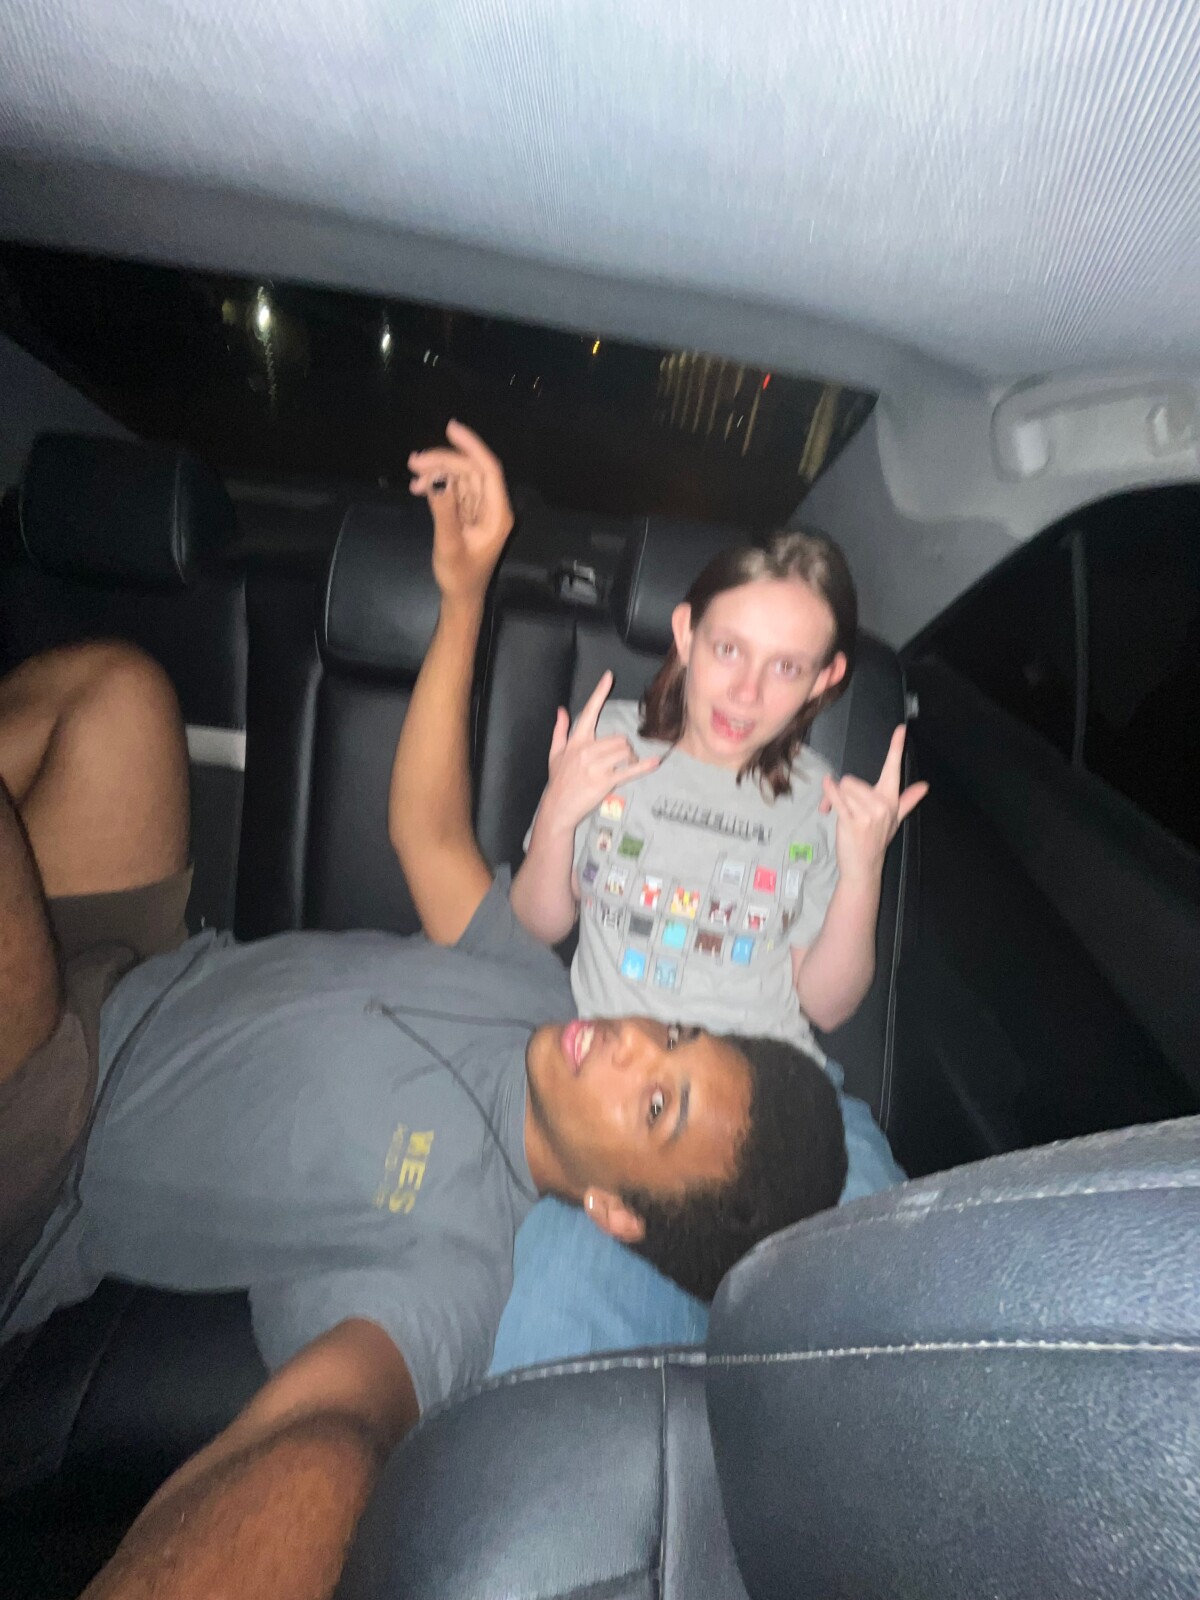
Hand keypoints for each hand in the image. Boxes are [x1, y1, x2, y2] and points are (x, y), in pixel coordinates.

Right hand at [408, 421, 513, 602]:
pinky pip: (455, 490)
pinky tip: (419, 488)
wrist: (460, 598)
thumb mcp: (449, 545)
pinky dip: (438, 485)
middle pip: (470, 471)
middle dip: (444, 461)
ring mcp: (479, 510)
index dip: (471, 446)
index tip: (450, 428)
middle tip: (414, 462)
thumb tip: (437, 480)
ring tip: (412, 476)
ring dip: (437, 472)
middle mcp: (491, 507)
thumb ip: (444, 512)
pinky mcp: (467, 514)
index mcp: (497, 514)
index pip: (488, 470)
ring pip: (461, 478)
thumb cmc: (459, 577)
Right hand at [538, 672, 659, 835]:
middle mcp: (586, 750)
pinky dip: (643, 767)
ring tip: (625, 766)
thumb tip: (561, 710)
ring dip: (630, 758)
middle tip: (621, 759)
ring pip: (624, 751)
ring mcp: (596, 766)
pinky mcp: (605, 781)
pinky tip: (654, 763)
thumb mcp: (555, 753)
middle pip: (619, 737)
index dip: (599, 693)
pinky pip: (628, 770)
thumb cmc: (558, 780)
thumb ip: (559, 730)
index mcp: (576, 741)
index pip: (589, 711)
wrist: (558, 807)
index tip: (609, 676)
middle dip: (624, 747)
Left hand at [819, 724, 927, 885]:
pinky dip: (829, 792)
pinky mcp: (851, 821)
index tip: (900, 729)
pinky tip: (827, 791)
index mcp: (890, 800)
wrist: (864, 866)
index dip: (896, 747)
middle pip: (853, 780)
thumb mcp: (894, 819)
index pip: (894, 769)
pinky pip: (837, 797)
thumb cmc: (876, 840)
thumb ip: (908, 799)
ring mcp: (868, 813)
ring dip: (835, 799)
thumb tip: (924, 786)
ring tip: (840, 814)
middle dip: (844, 792)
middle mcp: (882, 805)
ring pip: (843, 788)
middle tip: (844, 807)